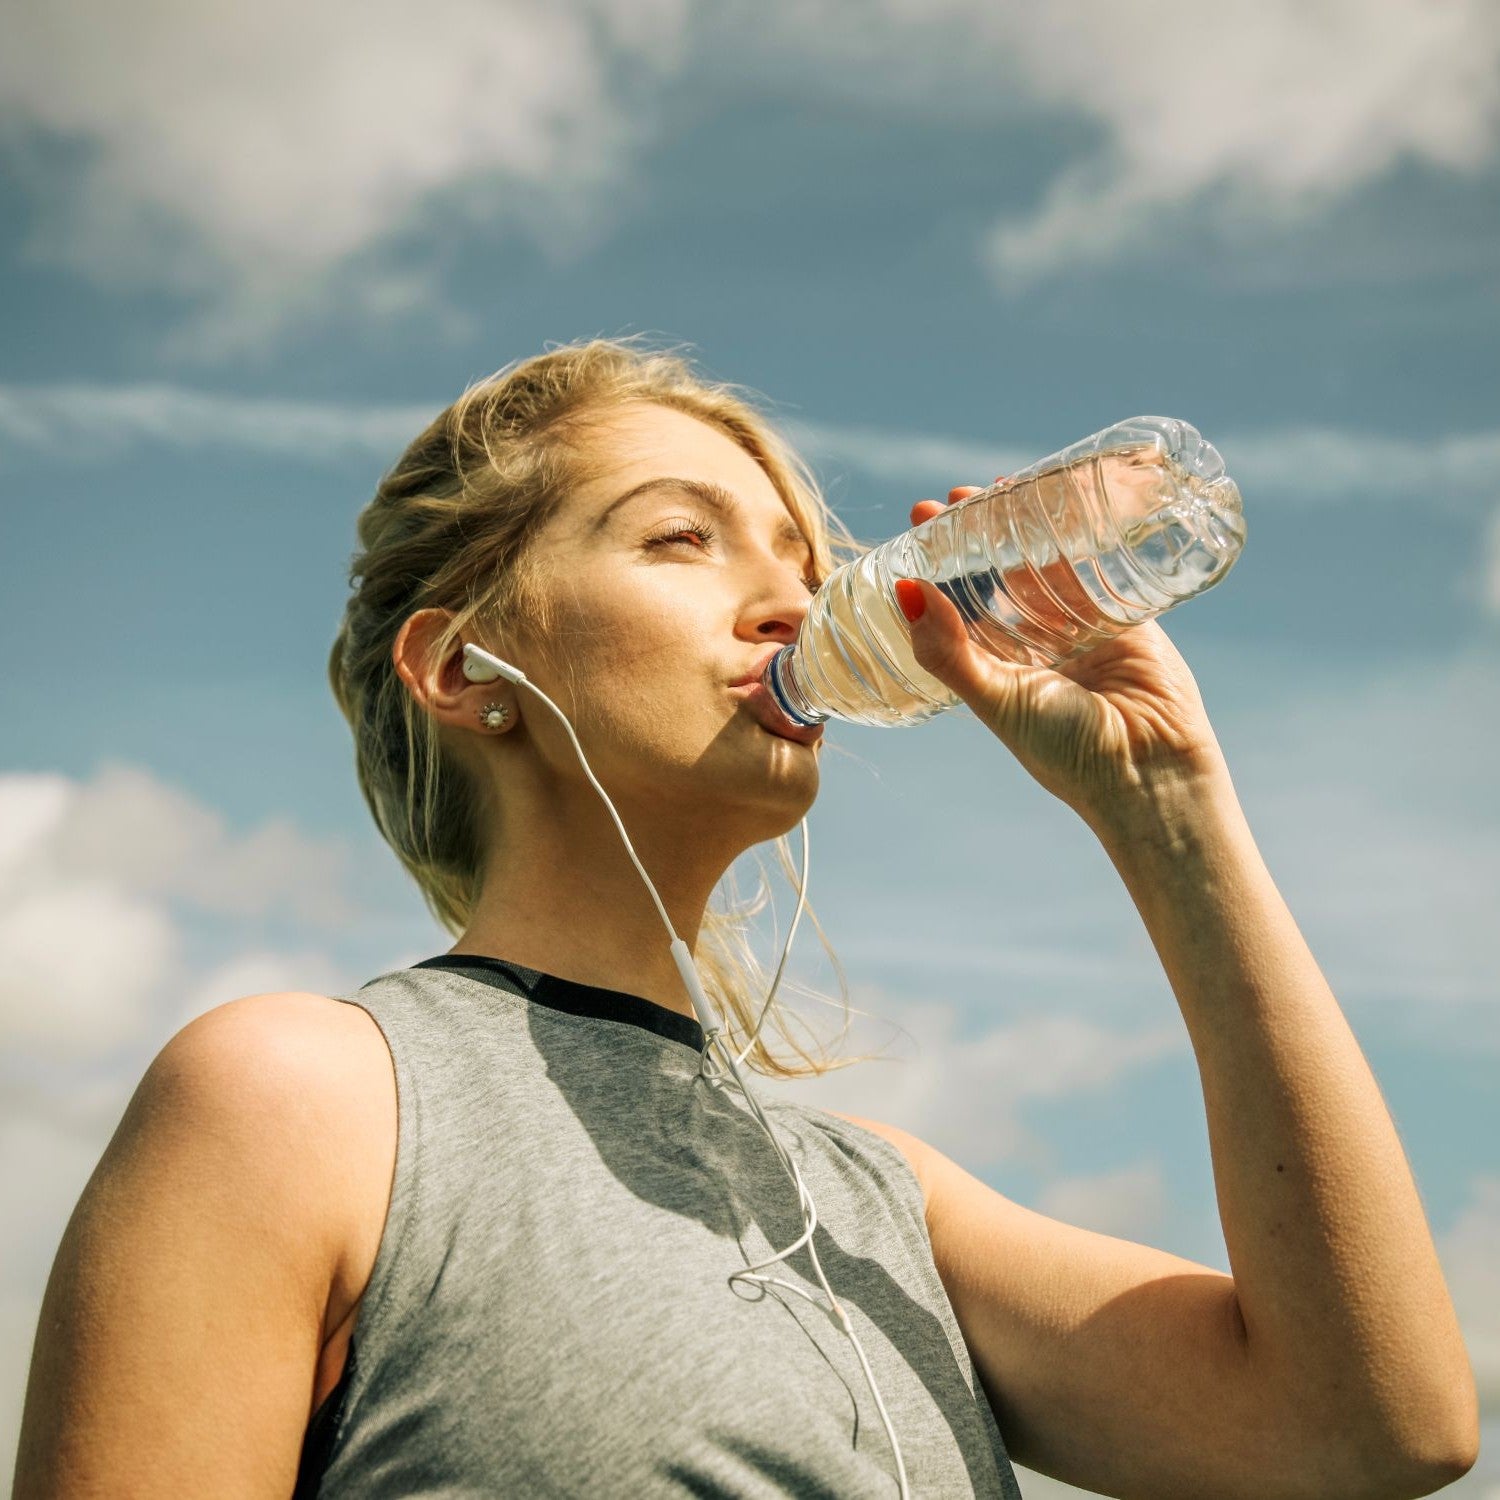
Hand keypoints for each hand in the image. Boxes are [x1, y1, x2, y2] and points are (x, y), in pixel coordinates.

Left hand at [898, 483, 1228, 820]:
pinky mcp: (1125, 616)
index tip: (919, 524)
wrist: (1149, 773)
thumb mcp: (996, 700)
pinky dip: (1082, 534)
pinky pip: (1099, 566)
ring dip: (1024, 527)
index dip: (936, 566)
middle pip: (998, 576)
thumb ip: (947, 651)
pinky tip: (1063, 501)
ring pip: (1046, 565)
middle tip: (954, 498)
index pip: (956, 606)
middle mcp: (1034, 646)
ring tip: (1000, 487)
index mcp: (995, 668)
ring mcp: (1080, 628)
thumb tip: (904, 590)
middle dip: (976, 537)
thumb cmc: (1066, 751)